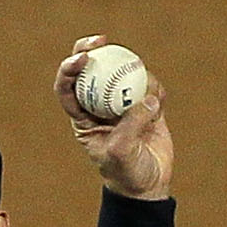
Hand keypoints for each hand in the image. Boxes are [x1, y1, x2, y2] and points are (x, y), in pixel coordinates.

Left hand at [55, 35, 172, 201]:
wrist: (149, 186)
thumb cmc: (126, 173)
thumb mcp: (122, 153)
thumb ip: (131, 124)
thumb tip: (146, 98)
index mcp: (82, 118)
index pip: (67, 87)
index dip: (69, 68)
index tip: (83, 58)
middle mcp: (99, 106)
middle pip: (90, 70)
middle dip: (91, 50)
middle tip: (102, 40)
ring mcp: (123, 103)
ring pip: (123, 73)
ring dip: (135, 75)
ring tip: (148, 98)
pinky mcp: (146, 104)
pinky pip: (150, 86)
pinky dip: (155, 90)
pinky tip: (159, 105)